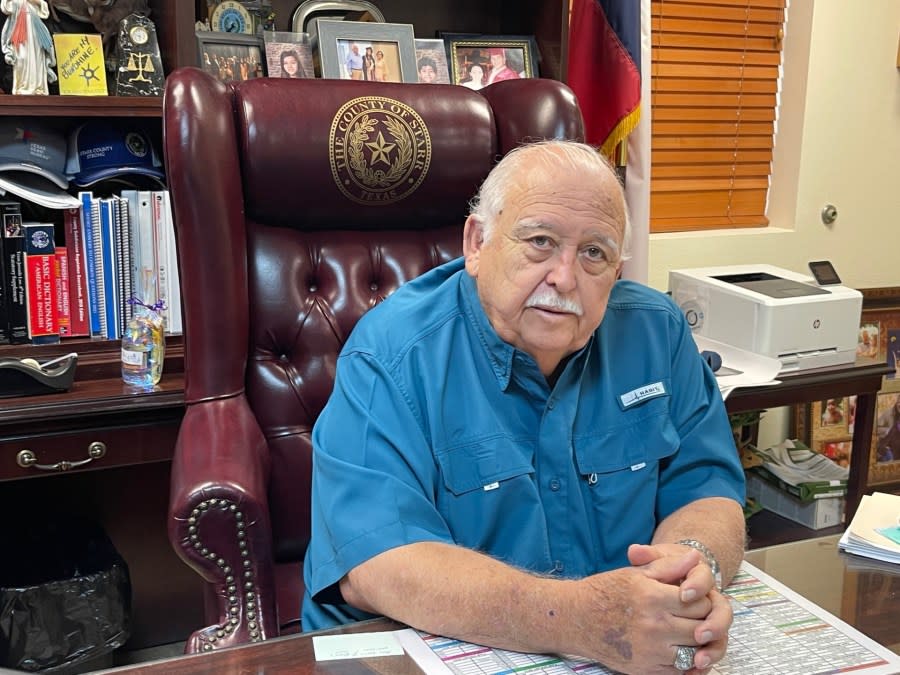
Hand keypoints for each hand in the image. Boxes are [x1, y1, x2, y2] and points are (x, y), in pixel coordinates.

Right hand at [572, 550, 719, 672]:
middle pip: (700, 627)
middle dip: (702, 620)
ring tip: (686, 630)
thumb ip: (668, 566)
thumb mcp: (636, 573)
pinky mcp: (646, 670)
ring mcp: (651, 651)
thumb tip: (696, 557)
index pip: (699, 603)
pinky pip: (680, 670)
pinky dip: (685, 661)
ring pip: (694, 651)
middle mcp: (654, 626)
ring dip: (696, 642)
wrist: (576, 619)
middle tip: (692, 614)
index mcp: (652, 598)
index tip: (692, 598)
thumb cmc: (606, 591)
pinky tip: (676, 647)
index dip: (700, 599)